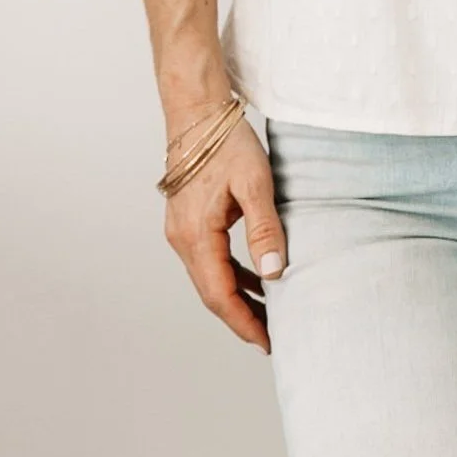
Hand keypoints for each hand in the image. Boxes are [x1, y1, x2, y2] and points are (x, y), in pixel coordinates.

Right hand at [160, 101, 286, 352]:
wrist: (198, 114)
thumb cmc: (226, 144)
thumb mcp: (255, 184)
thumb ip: (264, 229)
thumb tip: (273, 272)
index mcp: (196, 237)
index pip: (220, 295)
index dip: (244, 322)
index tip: (267, 342)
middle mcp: (182, 240)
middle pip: (212, 292)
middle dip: (242, 317)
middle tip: (273, 336)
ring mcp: (182, 232)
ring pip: (211, 277)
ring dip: (238, 297)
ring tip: (269, 313)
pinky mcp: (189, 222)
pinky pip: (211, 259)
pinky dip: (232, 274)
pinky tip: (255, 278)